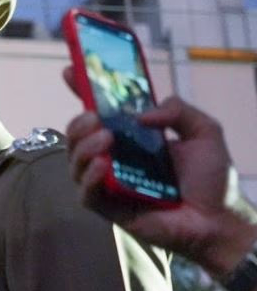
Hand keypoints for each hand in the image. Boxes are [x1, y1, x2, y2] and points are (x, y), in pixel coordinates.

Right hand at [63, 67, 256, 276]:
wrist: (218, 219)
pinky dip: (90, 178)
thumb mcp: (204, 131)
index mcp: (133, 139)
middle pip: (77, 138)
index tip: (71, 71)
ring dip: (83, 148)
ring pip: (75, 164)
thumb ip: (178, 111)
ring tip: (105, 140)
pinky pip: (86, 194)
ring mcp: (109, 185)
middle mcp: (115, 159)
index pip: (101, 113)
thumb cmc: (212, 179)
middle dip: (78, 124)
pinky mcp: (109, 209)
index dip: (82, 92)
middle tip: (96, 119)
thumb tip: (142, 114)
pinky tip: (104, 168)